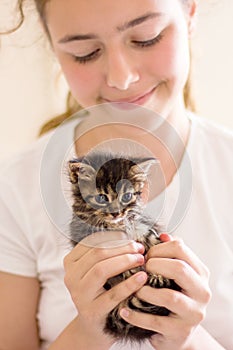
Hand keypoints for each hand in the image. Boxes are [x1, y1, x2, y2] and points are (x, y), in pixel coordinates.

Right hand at [63, 235, 146, 346]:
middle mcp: (70, 277)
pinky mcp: (92, 312)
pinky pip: (113, 294)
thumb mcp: (98, 271)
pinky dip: (129, 284)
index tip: (130, 238)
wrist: (96, 327)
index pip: (91, 242)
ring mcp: (79, 295)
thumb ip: (108, 254)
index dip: (113, 237)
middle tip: (139, 249)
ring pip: (101, 270)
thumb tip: (132, 239)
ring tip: (141, 260)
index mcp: (71, 262)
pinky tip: (142, 278)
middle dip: (121, 248)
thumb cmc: (102, 292)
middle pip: (97, 254)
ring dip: (124, 262)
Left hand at [120, 234, 211, 349]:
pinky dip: (136, 315)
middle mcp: (202, 291)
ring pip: (169, 296)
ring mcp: (193, 313)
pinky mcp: (180, 332)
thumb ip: (170, 253)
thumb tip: (162, 235)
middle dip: (155, 265)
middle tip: (141, 270)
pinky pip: (155, 321)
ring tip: (134, 290)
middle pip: (179, 268)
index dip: (158, 249)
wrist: (177, 330)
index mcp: (200, 272)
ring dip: (145, 291)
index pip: (180, 248)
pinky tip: (124, 310)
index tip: (145, 255)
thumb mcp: (176, 273)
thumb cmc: (173, 294)